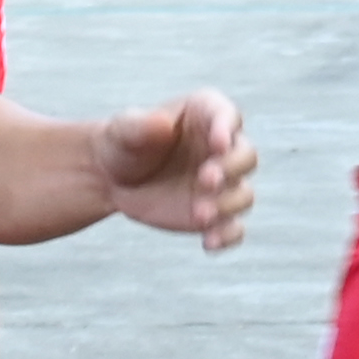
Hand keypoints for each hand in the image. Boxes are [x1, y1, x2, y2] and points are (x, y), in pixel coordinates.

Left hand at [96, 92, 256, 250]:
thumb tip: (163, 124)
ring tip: (199, 214)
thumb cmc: (123, 143)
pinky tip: (209, 243)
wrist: (112, 177)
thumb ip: (140, 124)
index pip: (228, 116)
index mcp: (206, 115)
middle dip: (231, 169)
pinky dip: (228, 236)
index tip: (218, 144)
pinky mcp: (216, 214)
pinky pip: (233, 228)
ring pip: (244, 194)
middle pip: (246, 156)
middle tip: (205, 180)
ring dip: (228, 205)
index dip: (228, 129)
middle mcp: (223, 148)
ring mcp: (223, 183)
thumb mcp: (124, 129)